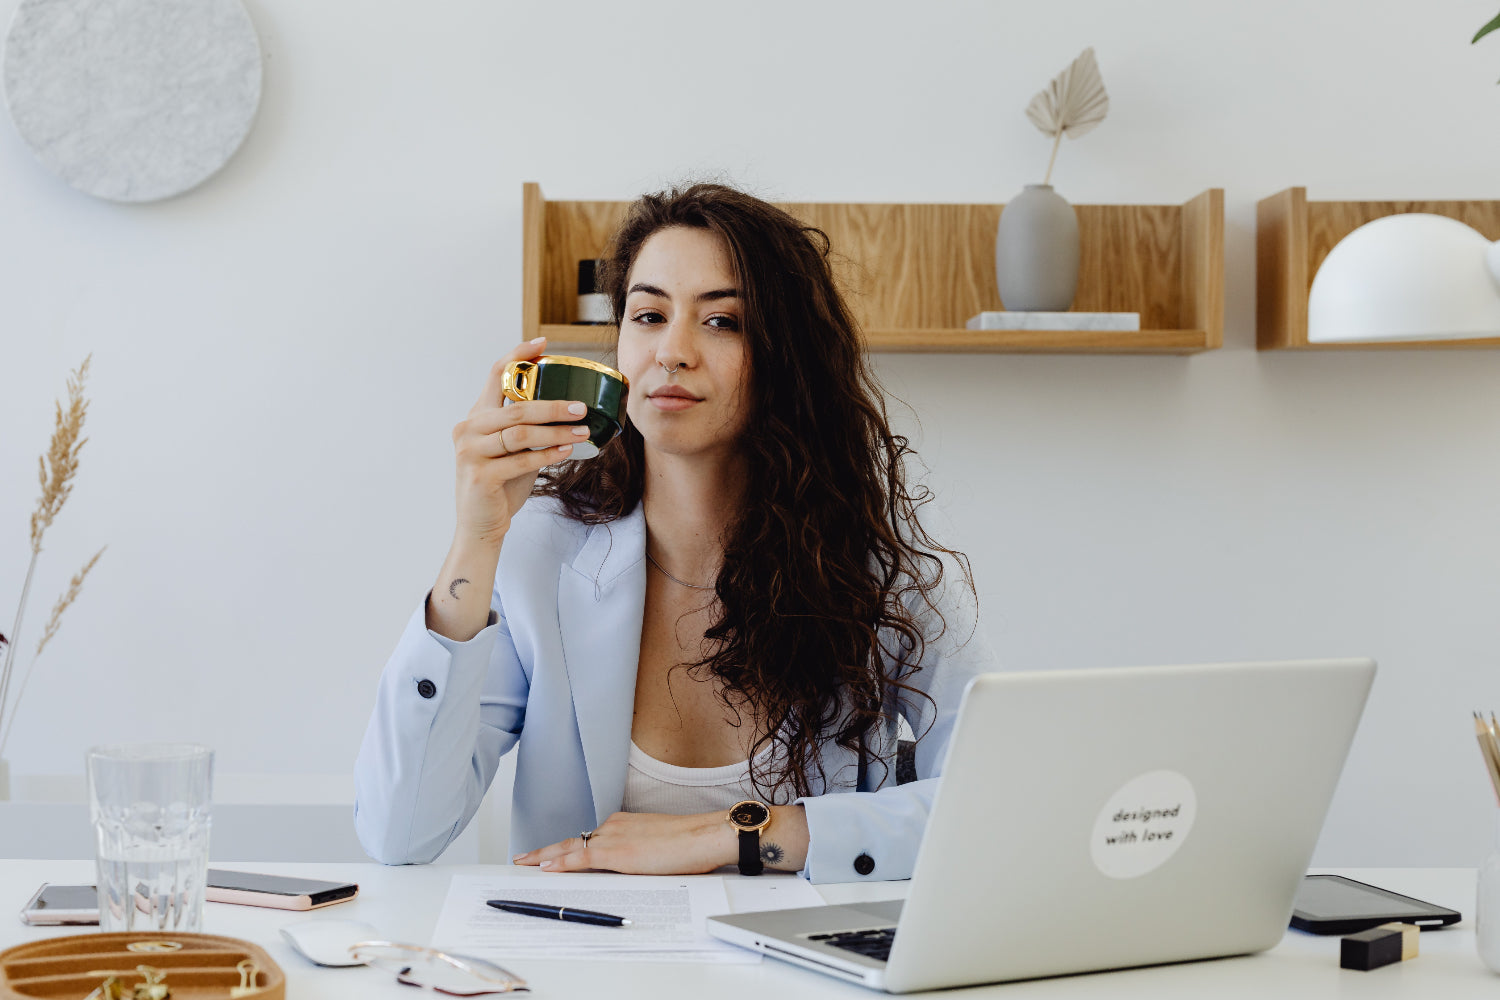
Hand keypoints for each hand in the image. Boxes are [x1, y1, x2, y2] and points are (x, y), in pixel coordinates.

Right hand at [452, 337, 591, 544]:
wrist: (480, 525)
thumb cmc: (501, 485)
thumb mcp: (514, 450)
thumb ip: (529, 429)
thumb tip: (570, 409)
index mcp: (476, 417)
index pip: (494, 375)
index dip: (518, 355)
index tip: (543, 343)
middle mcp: (468, 429)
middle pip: (515, 407)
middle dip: (552, 405)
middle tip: (581, 406)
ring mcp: (470, 452)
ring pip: (520, 433)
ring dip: (556, 431)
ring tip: (583, 431)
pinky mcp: (480, 475)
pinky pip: (521, 460)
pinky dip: (548, 455)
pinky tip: (567, 452)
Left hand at [512, 811, 737, 874]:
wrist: (706, 836)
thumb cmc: (692, 843)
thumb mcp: (660, 846)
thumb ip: (640, 853)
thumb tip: (632, 868)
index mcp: (626, 824)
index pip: (589, 838)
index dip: (567, 847)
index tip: (552, 853)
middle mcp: (615, 826)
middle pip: (573, 840)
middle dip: (546, 850)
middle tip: (523, 857)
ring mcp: (614, 838)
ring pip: (571, 847)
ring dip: (547, 856)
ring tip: (525, 863)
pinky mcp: (618, 852)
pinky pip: (581, 858)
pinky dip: (561, 862)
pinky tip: (546, 868)